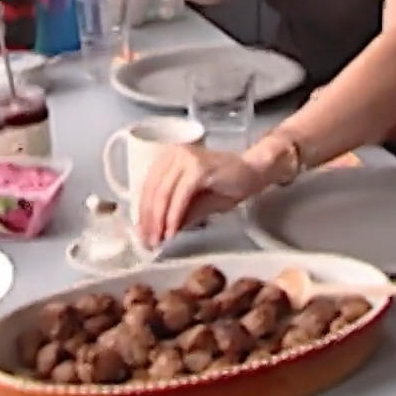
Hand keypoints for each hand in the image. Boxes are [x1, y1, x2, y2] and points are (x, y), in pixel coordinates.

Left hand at [137, 143, 268, 247]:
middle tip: (148, 242)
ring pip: (163, 193)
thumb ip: (175, 213)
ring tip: (158, 241)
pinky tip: (172, 232)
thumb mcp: (195, 203)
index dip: (142, 213)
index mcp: (168, 158)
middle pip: (152, 190)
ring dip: (158, 221)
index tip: (141, 235)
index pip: (148, 187)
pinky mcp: (198, 168)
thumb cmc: (226, 185)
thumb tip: (155, 232)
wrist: (253, 172)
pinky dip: (173, 216)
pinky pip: (179, 196)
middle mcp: (173, 153)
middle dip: (148, 220)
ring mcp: (185, 158)